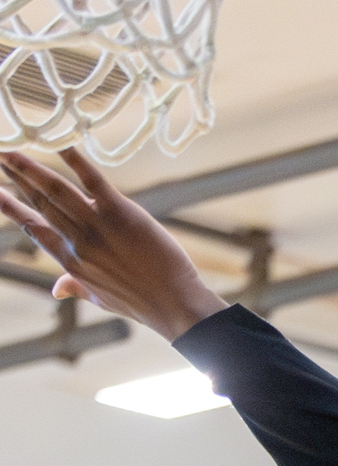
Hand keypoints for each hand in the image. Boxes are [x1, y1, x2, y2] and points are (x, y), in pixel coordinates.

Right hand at [0, 147, 224, 340]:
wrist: (173, 304)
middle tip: (1, 155)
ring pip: (56, 190)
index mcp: (70, 261)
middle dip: (17, 178)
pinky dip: (75, 160)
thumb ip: (75, 287)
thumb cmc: (140, 302)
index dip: (12, 208)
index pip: (34, 228)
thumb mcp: (101, 298)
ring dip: (30, 168)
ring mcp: (98, 226)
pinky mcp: (121, 213)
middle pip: (40, 203)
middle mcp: (77, 242)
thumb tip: (56, 289)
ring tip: (11, 150)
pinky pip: (92, 180)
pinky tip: (60, 142)